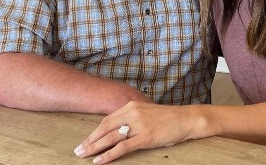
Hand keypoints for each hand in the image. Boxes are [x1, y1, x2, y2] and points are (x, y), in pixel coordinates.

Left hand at [74, 101, 206, 163]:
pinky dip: (108, 155)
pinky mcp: (145, 137)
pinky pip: (122, 148)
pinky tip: (100, 161)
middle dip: (90, 141)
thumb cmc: (168, 118)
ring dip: (95, 148)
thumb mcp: (146, 113)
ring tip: (84, 156)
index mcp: (130, 106)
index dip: (94, 132)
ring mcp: (138, 125)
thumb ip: (131, 119)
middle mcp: (132, 113)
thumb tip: (116, 131)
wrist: (186, 119)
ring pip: (110, 138)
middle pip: (105, 129)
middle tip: (78, 150)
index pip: (106, 120)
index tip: (85, 141)